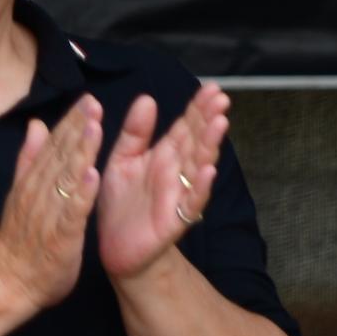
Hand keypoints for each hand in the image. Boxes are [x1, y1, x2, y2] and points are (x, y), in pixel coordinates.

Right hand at [0, 97, 100, 318]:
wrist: (8, 284)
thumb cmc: (22, 240)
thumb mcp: (23, 194)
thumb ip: (30, 159)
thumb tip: (36, 124)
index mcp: (33, 184)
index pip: (53, 148)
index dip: (70, 123)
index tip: (87, 100)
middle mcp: (38, 195)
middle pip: (59, 157)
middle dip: (77, 130)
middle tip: (93, 103)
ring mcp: (48, 215)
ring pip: (64, 180)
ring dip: (79, 153)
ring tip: (94, 128)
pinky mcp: (59, 236)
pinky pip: (71, 213)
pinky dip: (81, 194)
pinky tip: (93, 176)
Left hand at [97, 84, 229, 286]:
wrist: (116, 248)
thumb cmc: (121, 204)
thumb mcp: (122, 161)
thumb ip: (134, 133)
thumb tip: (147, 99)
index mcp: (164, 155)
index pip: (186, 126)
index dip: (198, 108)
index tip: (211, 87)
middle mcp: (177, 171)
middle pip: (196, 141)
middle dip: (209, 120)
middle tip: (221, 98)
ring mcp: (180, 194)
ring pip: (199, 166)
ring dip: (211, 146)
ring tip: (219, 124)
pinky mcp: (176, 219)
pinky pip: (192, 202)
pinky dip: (201, 187)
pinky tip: (208, 171)